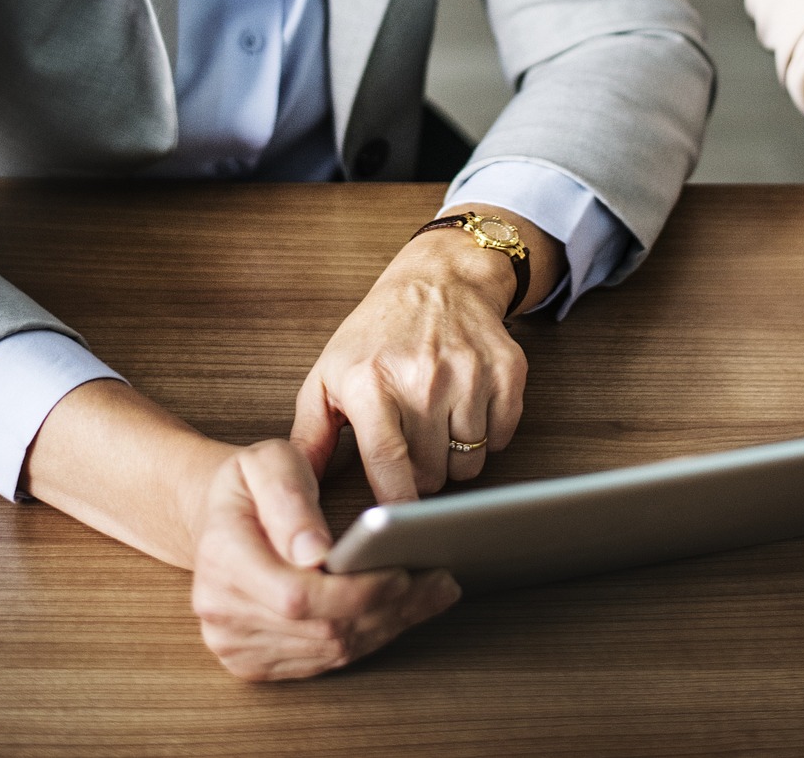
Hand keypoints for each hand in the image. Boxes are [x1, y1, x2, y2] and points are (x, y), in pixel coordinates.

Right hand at [190, 439, 459, 679]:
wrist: (218, 516)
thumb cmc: (250, 484)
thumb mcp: (268, 462)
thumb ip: (290, 499)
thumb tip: (314, 551)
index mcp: (222, 557)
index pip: (299, 596)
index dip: (357, 592)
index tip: (403, 573)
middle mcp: (220, 610)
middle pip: (321, 629)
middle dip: (389, 608)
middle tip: (441, 581)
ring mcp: (234, 642)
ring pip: (328, 650)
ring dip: (388, 625)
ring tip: (433, 593)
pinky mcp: (252, 660)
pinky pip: (321, 660)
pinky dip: (369, 637)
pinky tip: (401, 611)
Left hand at [290, 223, 531, 501]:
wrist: (439, 280)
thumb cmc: (377, 333)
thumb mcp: (329, 375)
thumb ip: (310, 436)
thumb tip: (296, 488)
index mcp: (371, 381)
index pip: (389, 464)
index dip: (395, 504)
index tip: (395, 524)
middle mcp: (423, 377)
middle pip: (433, 474)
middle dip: (422, 473)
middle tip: (412, 444)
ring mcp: (469, 373)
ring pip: (469, 462)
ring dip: (455, 456)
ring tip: (438, 423)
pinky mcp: (507, 371)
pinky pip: (501, 438)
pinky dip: (486, 435)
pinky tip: (466, 408)